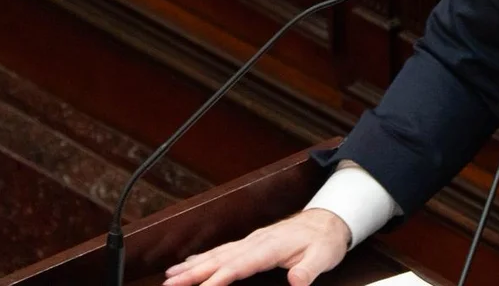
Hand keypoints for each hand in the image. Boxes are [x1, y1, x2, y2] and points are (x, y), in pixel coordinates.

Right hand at [163, 208, 351, 285]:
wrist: (329, 219)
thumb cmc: (324, 240)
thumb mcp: (323, 257)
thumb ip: (308, 270)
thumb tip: (296, 282)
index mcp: (270, 246)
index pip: (239, 265)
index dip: (218, 278)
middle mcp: (256, 241)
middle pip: (220, 258)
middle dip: (193, 272)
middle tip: (169, 283)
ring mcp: (252, 240)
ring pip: (217, 253)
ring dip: (193, 264)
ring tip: (170, 275)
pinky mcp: (252, 242)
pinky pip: (223, 250)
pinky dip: (204, 256)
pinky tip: (192, 262)